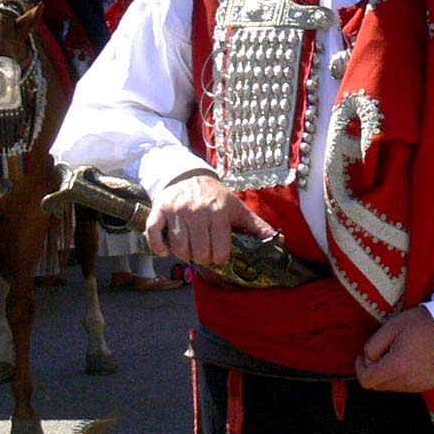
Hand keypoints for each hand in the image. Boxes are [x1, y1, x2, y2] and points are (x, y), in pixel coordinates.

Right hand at [145, 172, 272, 266]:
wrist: (188, 175)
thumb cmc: (216, 196)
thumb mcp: (237, 208)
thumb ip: (257, 226)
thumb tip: (280, 241)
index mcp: (219, 210)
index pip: (220, 247)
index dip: (220, 258)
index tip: (219, 256)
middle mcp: (197, 210)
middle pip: (199, 251)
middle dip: (203, 258)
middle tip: (204, 253)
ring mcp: (176, 210)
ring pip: (178, 246)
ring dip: (184, 254)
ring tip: (190, 249)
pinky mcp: (159, 209)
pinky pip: (153, 234)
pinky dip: (159, 247)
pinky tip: (167, 251)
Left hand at [356, 306, 433, 392]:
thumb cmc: (420, 324)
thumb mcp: (391, 327)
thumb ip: (373, 346)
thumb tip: (368, 360)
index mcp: (397, 366)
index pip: (367, 381)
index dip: (360, 369)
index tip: (362, 357)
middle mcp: (407, 381)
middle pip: (378, 385)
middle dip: (374, 371)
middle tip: (382, 352)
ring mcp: (419, 385)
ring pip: (392, 386)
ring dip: (389, 374)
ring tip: (399, 354)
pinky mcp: (428, 385)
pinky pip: (406, 385)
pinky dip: (403, 376)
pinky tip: (411, 360)